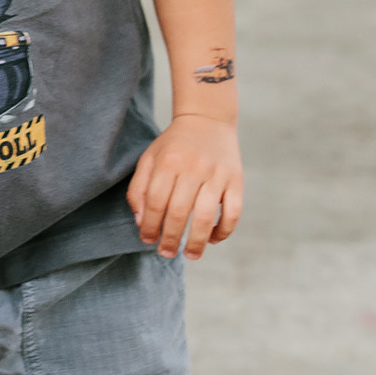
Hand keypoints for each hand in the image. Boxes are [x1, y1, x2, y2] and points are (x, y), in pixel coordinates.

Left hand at [127, 115, 241, 259]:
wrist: (207, 119)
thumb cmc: (173, 146)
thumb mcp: (149, 159)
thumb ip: (139, 189)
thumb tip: (142, 223)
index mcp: (168, 162)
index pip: (156, 202)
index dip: (150, 226)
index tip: (147, 239)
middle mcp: (193, 168)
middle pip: (179, 212)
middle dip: (171, 238)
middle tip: (166, 253)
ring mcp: (217, 174)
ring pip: (206, 216)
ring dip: (197, 241)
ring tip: (190, 255)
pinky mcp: (236, 180)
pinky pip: (233, 212)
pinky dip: (224, 230)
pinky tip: (213, 239)